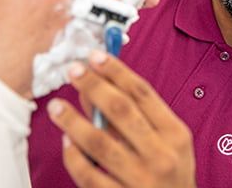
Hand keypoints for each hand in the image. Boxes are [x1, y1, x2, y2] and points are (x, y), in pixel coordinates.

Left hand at [47, 51, 195, 187]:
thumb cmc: (171, 171)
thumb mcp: (168, 140)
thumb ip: (140, 115)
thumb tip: (100, 87)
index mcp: (175, 133)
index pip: (143, 93)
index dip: (117, 71)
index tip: (97, 56)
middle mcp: (161, 154)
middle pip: (122, 110)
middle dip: (94, 86)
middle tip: (74, 70)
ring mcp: (141, 179)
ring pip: (100, 142)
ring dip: (74, 120)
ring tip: (57, 105)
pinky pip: (90, 176)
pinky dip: (74, 157)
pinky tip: (67, 141)